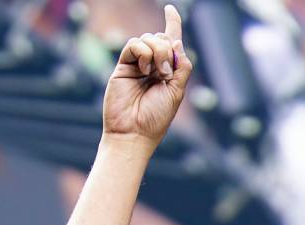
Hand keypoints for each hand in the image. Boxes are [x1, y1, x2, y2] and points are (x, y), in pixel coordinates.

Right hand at [103, 5, 195, 146]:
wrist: (133, 132)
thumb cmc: (156, 118)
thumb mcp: (177, 91)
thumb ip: (181, 67)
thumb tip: (177, 41)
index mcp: (167, 71)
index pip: (170, 42)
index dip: (172, 24)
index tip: (170, 9)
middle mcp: (152, 65)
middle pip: (162, 38)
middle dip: (167, 49)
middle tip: (166, 72)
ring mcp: (137, 65)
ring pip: (149, 38)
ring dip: (157, 51)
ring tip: (155, 73)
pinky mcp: (123, 66)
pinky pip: (135, 44)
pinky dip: (143, 52)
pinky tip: (144, 70)